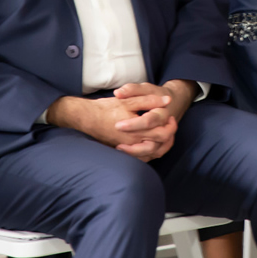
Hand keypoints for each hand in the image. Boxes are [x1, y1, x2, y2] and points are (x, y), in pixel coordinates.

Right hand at [48, 82, 189, 161]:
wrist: (85, 119)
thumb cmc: (105, 109)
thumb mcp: (128, 100)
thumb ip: (148, 101)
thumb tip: (167, 100)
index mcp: (137, 130)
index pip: (162, 130)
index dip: (169, 122)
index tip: (169, 114)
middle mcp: (134, 143)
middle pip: (161, 143)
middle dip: (169, 133)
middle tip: (170, 122)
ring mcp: (129, 149)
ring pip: (153, 153)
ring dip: (163, 143)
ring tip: (165, 132)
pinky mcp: (124, 151)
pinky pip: (143, 157)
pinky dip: (152, 151)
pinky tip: (153, 143)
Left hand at [113, 80, 195, 160]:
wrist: (166, 103)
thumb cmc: (152, 94)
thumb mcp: (142, 88)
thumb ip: (131, 90)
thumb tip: (118, 93)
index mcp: (162, 112)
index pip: (149, 121)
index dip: (134, 125)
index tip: (118, 126)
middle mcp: (166, 126)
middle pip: (156, 138)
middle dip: (137, 142)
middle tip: (118, 143)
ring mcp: (165, 137)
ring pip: (156, 150)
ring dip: (138, 152)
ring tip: (119, 148)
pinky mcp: (160, 145)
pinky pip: (153, 155)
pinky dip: (141, 157)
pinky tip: (126, 153)